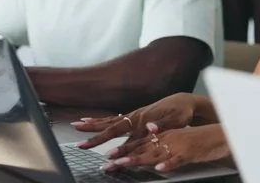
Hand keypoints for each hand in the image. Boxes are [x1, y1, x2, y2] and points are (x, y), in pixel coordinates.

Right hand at [73, 92, 197, 148]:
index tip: (107, 157)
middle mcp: (136, 117)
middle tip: (80, 145)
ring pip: (109, 122)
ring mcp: (133, 115)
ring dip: (92, 125)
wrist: (183, 101)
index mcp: (145, 120)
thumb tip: (150, 127)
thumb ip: (163, 125)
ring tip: (76, 125)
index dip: (118, 149)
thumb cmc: (181, 112)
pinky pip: (112, 119)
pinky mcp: (133, 115)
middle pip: (112, 128)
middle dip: (96, 137)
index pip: (128, 139)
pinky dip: (99, 120)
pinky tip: (88, 120)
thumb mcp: (177, 120)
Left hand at [102, 123, 228, 172]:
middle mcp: (168, 139)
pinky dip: (169, 164)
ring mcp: (178, 146)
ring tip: (124, 164)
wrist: (220, 134)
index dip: (123, 150)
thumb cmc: (198, 138)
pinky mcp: (190, 153)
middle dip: (124, 156)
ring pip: (156, 153)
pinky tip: (160, 168)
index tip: (108, 157)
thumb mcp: (178, 137)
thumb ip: (162, 137)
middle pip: (143, 149)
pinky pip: (178, 160)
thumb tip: (147, 132)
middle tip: (107, 164)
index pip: (140, 143)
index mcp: (164, 136)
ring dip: (140, 159)